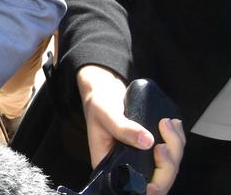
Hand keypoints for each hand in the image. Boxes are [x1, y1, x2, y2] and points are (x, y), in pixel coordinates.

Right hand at [76, 65, 185, 194]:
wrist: (105, 91)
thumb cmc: (98, 104)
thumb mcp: (105, 113)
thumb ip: (123, 128)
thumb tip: (147, 141)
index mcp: (111, 166)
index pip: (134, 187)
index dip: (148, 190)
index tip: (153, 185)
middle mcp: (129, 166)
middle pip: (158, 179)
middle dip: (167, 163)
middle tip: (164, 139)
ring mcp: (144, 157)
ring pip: (169, 165)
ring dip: (175, 146)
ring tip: (168, 123)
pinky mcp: (153, 147)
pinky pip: (173, 151)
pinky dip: (177, 139)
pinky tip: (173, 124)